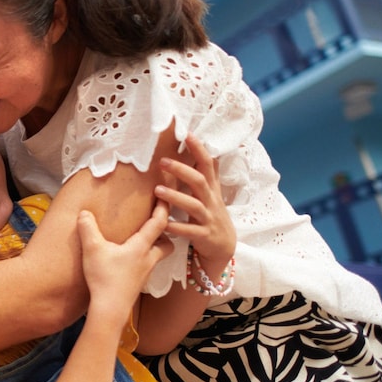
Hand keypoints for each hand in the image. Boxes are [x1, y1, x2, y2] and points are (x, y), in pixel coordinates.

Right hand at [76, 203, 169, 320]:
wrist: (110, 309)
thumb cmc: (105, 277)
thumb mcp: (92, 249)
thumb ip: (88, 228)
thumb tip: (84, 212)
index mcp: (141, 247)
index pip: (159, 223)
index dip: (163, 209)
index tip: (164, 196)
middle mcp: (148, 259)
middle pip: (167, 244)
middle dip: (165, 234)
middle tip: (156, 224)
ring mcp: (144, 273)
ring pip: (157, 257)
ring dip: (155, 247)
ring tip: (142, 240)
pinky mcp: (137, 284)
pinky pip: (145, 267)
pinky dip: (142, 259)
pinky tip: (128, 260)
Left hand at [155, 134, 235, 263]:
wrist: (224, 248)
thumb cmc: (213, 215)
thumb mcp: (213, 193)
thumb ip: (208, 174)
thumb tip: (208, 150)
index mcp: (211, 189)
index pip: (207, 164)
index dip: (199, 149)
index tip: (187, 134)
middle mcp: (211, 201)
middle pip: (199, 181)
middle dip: (182, 170)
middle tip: (162, 160)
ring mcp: (208, 218)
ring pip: (193, 205)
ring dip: (175, 197)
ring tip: (157, 190)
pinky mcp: (203, 235)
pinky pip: (189, 230)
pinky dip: (176, 227)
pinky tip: (163, 223)